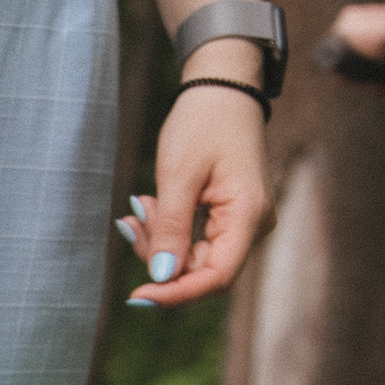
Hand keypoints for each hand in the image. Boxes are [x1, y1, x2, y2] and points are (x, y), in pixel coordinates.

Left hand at [121, 72, 271, 314]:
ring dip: (159, 240)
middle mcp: (252, 226)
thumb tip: (161, 277)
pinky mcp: (227, 217)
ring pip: (193, 257)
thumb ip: (170, 228)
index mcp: (249, 216)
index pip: (216, 277)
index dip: (176, 294)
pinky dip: (166, 229)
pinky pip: (193, 240)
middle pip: (201, 270)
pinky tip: (150, 206)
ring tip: (141, 204)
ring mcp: (242, 223)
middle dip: (159, 256)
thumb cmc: (204, 123)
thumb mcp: (179, 174)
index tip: (137, 296)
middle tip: (132, 220)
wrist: (222, 88)